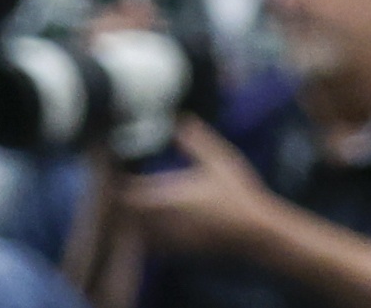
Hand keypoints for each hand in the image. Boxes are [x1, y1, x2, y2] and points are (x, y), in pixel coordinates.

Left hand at [123, 117, 275, 256]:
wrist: (254, 233)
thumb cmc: (237, 194)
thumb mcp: (218, 159)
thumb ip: (194, 140)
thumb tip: (177, 120)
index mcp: (166, 197)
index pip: (126, 192)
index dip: (116, 181)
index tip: (116, 167)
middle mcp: (161, 221)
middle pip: (125, 214)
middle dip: (120, 199)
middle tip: (119, 182)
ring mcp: (169, 238)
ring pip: (136, 229)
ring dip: (131, 216)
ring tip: (133, 200)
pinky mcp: (178, 250)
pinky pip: (152, 242)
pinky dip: (146, 231)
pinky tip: (154, 220)